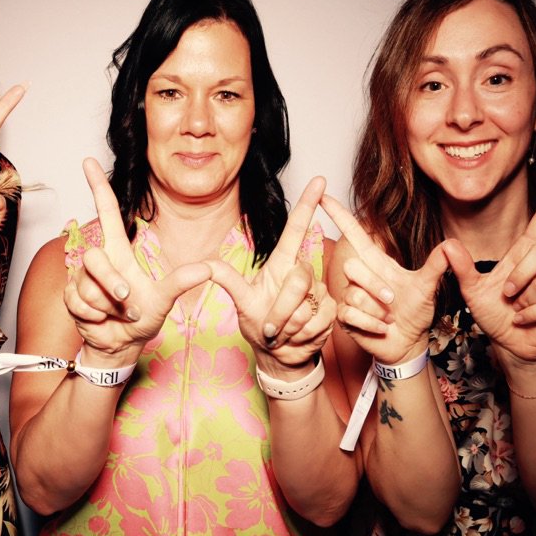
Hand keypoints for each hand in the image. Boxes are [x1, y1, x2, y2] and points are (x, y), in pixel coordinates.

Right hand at [64, 160, 210, 364]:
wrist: (121, 344)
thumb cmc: (141, 317)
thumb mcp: (165, 300)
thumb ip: (182, 282)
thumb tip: (208, 269)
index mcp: (119, 251)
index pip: (107, 212)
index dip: (98, 186)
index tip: (89, 161)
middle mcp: (99, 261)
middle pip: (94, 258)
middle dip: (111, 282)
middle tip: (126, 299)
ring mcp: (82, 279)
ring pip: (88, 285)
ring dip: (106, 306)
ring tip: (117, 313)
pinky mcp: (70, 297)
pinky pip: (78, 302)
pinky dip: (94, 316)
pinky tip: (101, 320)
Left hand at [209, 177, 336, 369]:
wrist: (280, 354)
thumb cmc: (260, 324)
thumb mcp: (241, 302)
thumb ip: (227, 280)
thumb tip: (205, 265)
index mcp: (282, 264)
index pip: (297, 229)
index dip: (308, 204)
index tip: (319, 180)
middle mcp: (302, 273)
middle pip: (299, 280)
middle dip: (282, 310)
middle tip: (271, 328)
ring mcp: (317, 292)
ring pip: (307, 306)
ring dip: (290, 326)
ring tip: (282, 331)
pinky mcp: (329, 311)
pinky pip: (318, 321)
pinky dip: (302, 335)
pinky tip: (296, 337)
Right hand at [320, 195, 447, 358]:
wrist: (408, 343)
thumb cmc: (416, 311)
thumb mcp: (428, 287)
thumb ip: (437, 265)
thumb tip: (451, 244)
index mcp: (376, 262)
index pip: (354, 234)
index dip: (339, 215)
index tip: (323, 195)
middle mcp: (360, 276)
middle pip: (352, 267)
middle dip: (375, 286)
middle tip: (392, 300)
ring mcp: (350, 296)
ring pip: (354, 294)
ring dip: (377, 309)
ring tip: (389, 317)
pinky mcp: (346, 316)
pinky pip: (351, 313)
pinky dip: (371, 323)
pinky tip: (382, 328)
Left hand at [442, 172, 535, 367]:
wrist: (508, 346)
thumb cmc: (493, 315)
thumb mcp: (471, 291)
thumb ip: (460, 268)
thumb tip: (447, 243)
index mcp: (523, 253)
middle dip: (520, 276)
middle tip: (506, 294)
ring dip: (525, 299)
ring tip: (516, 310)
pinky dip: (532, 314)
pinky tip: (523, 320)